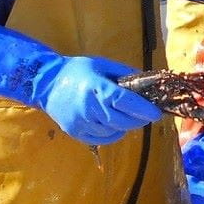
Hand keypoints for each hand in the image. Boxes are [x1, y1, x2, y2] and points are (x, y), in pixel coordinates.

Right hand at [30, 55, 161, 143]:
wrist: (46, 84)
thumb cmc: (78, 71)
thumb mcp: (102, 65)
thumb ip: (125, 74)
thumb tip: (148, 82)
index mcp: (95, 87)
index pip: (123, 101)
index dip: (142, 109)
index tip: (156, 113)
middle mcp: (88, 107)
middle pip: (121, 120)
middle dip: (138, 120)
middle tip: (147, 115)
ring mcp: (80, 122)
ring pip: (113, 131)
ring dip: (126, 126)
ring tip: (128, 117)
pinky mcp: (75, 132)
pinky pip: (102, 139)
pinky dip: (113, 134)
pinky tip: (115, 125)